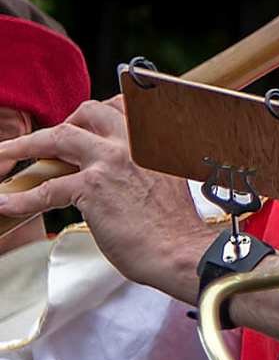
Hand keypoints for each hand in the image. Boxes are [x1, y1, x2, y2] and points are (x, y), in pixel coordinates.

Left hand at [0, 98, 205, 300]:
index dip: (98, 113)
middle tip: (46, 140)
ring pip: (56, 138)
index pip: (122, 107)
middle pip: (87, 112)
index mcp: (155, 140)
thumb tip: (118, 176)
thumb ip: (143, 167)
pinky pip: (45, 188)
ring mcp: (110, 162)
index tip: (84, 122)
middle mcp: (133, 143)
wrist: (181, 251)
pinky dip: (22, 198)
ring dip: (23, 146)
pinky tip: (9, 203)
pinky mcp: (91, 188)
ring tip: (4, 155)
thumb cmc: (176, 227)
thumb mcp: (167, 182)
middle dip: (62, 122)